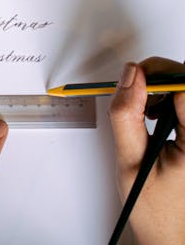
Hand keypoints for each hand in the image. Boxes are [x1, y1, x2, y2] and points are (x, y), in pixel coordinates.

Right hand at [108, 57, 184, 244]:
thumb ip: (127, 115)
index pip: (184, 89)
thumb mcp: (130, 159)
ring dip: (164, 89)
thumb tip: (129, 78)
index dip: (158, 76)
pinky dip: (170, 100)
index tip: (133, 79)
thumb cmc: (154, 207)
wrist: (170, 233)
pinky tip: (157, 115)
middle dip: (160, 79)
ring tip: (146, 111)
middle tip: (135, 92)